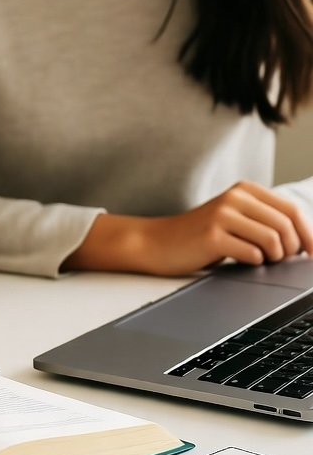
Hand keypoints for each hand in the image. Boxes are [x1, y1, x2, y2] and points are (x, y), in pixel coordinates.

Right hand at [65, 180, 312, 275]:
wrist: (158, 242)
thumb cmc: (200, 236)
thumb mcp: (234, 219)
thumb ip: (264, 221)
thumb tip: (305, 242)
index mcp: (244, 190)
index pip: (292, 210)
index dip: (309, 236)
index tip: (312, 255)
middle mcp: (235, 197)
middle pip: (287, 226)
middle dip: (291, 251)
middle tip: (276, 260)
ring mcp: (223, 215)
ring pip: (274, 241)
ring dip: (273, 258)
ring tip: (257, 260)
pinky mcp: (213, 235)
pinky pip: (253, 254)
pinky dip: (253, 263)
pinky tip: (238, 261)